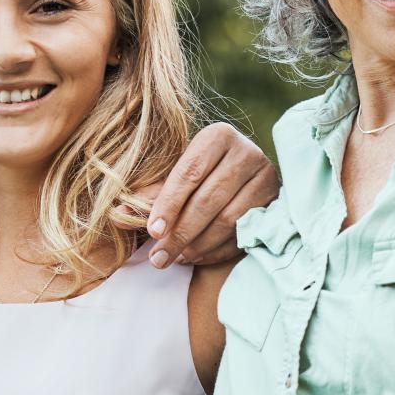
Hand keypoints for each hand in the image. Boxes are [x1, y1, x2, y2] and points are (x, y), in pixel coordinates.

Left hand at [139, 123, 278, 266]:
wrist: (243, 175)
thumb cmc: (200, 174)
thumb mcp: (175, 177)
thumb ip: (151, 195)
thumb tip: (119, 215)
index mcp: (217, 136)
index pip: (189, 172)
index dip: (168, 204)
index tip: (152, 231)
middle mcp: (246, 152)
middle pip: (209, 199)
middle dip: (180, 233)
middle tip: (158, 258)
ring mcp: (266, 177)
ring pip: (228, 220)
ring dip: (197, 245)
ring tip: (175, 258)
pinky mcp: (275, 202)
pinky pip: (244, 234)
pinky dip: (216, 251)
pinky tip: (195, 257)